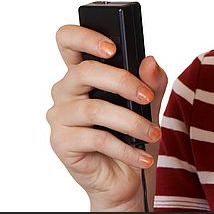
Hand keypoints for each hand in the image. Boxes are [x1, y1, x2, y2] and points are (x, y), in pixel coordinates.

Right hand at [47, 24, 167, 210]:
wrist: (126, 176)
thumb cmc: (133, 133)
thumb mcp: (149, 102)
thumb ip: (151, 80)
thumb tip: (149, 61)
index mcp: (83, 71)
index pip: (68, 40)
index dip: (85, 37)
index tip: (113, 47)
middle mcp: (66, 90)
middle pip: (85, 71)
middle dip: (123, 82)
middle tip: (148, 97)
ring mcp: (60, 116)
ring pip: (95, 109)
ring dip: (132, 122)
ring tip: (153, 133)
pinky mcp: (60, 142)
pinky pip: (96, 139)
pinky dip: (126, 148)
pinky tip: (142, 156)